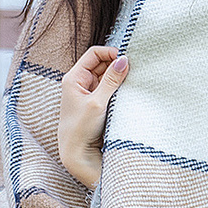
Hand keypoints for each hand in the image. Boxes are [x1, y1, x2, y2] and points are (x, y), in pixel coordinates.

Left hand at [57, 44, 127, 190]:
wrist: (77, 154)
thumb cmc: (81, 129)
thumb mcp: (97, 102)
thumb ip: (111, 80)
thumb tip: (124, 59)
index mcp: (74, 78)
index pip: (94, 54)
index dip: (110, 53)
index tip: (126, 59)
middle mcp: (80, 83)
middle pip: (101, 64)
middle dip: (116, 65)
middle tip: (133, 70)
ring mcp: (89, 93)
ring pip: (107, 77)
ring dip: (118, 77)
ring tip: (132, 81)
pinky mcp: (97, 104)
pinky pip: (109, 89)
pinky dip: (118, 88)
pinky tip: (128, 92)